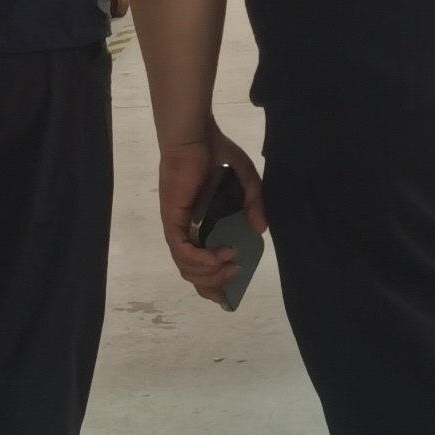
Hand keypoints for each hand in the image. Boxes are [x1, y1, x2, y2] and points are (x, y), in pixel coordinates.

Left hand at [157, 130, 266, 303]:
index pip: (200, 265)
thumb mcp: (246, 183)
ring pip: (187, 267)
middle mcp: (188, 232)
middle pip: (192, 274)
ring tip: (231, 262)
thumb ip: (254, 205)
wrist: (196, 137)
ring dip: (211, 272)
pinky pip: (183, 252)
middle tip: (234, 275)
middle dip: (214, 284)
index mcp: (202, 226)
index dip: (212, 284)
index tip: (228, 296)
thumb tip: (260, 230)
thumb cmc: (217, 155)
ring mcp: (178, 228)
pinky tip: (221, 255)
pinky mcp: (174, 222)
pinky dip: (202, 259)